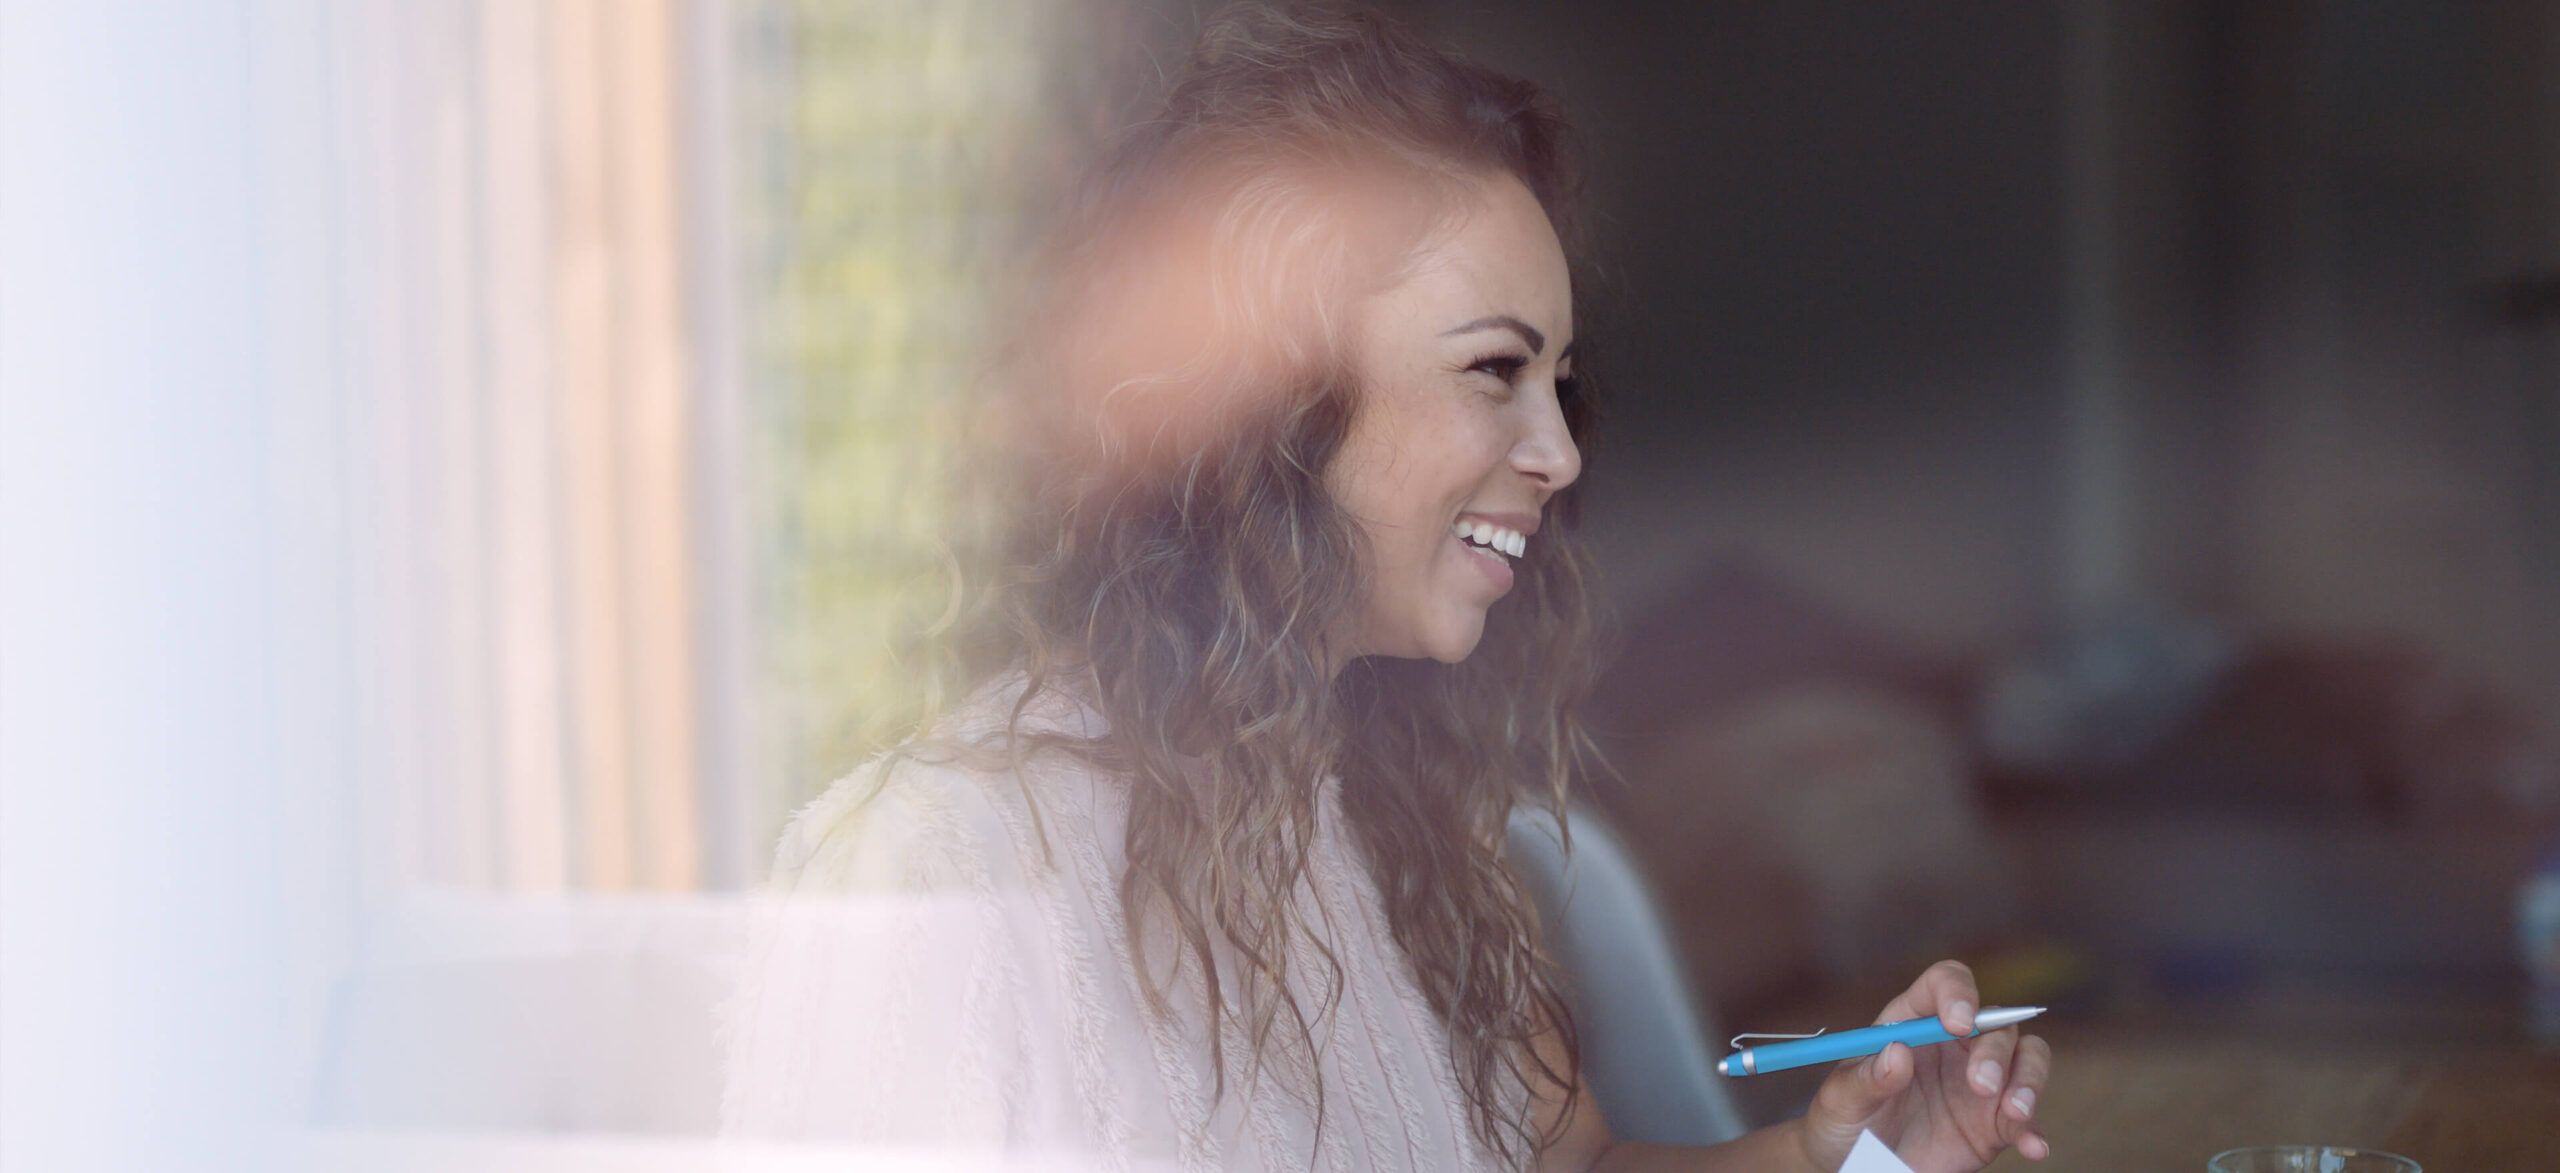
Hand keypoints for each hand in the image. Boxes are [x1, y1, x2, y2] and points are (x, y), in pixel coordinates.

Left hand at [1795, 960, 2052, 1171]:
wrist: (1854, 1164)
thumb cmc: (1843, 1120)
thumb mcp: (1841, 1099)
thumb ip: (1866, 1078)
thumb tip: (1898, 1052)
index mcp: (1914, 1020)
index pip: (1945, 983)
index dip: (1957, 993)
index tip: (1958, 1023)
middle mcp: (1954, 1044)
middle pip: (1995, 1022)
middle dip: (1994, 1051)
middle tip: (1980, 1086)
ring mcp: (1980, 1081)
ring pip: (2027, 1058)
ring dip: (2028, 1080)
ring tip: (2015, 1114)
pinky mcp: (1994, 1122)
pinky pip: (2027, 1117)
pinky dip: (2034, 1129)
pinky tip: (2032, 1147)